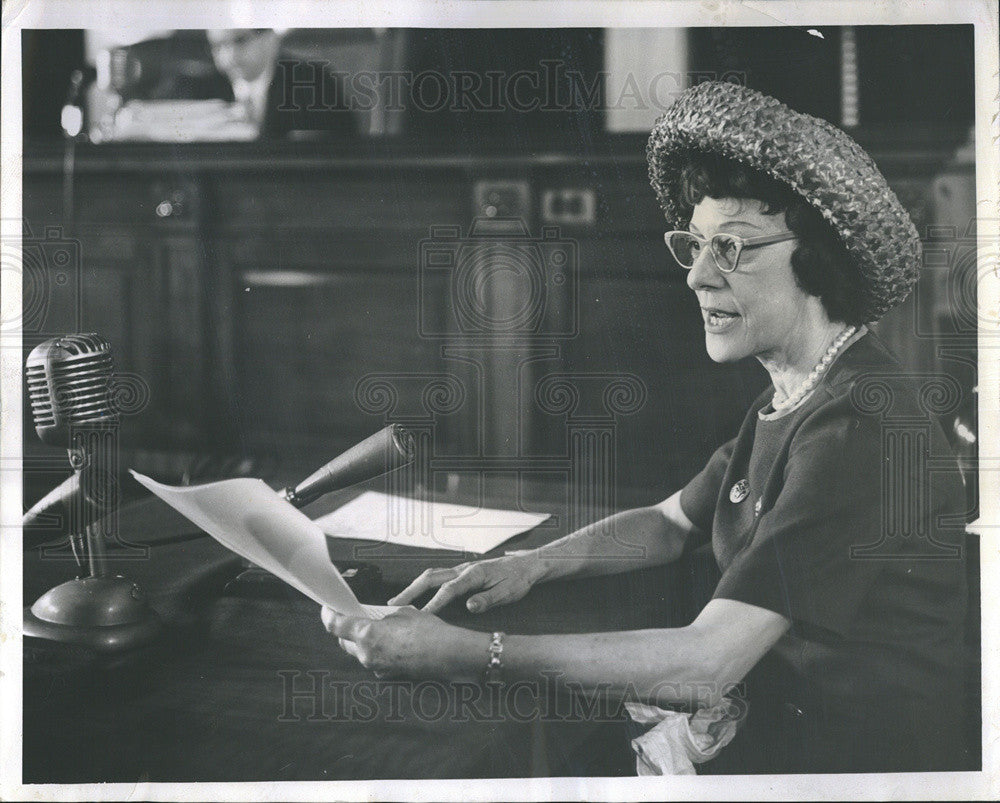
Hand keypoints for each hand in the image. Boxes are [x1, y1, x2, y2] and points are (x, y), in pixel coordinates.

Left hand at [321, 605, 478, 680]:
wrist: (447, 655)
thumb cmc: (429, 631)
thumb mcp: (404, 612)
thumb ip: (383, 617)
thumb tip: (379, 620)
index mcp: (367, 635)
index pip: (335, 625)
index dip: (328, 614)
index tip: (327, 607)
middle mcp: (367, 654)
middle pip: (343, 641)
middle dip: (345, 628)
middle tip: (353, 615)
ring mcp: (376, 667)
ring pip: (358, 652)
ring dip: (361, 640)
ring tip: (374, 627)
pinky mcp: (387, 674)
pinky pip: (374, 660)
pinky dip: (375, 650)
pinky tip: (390, 641)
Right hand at [387, 553, 542, 613]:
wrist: (526, 565)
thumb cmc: (517, 580)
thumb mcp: (508, 593)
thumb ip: (488, 599)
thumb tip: (469, 607)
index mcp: (474, 575)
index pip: (449, 590)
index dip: (433, 603)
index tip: (419, 616)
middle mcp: (463, 569)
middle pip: (431, 578)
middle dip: (411, 591)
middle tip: (392, 605)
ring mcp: (461, 569)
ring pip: (431, 575)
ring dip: (413, 587)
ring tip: (397, 602)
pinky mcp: (461, 572)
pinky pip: (437, 577)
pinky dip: (423, 585)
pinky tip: (416, 596)